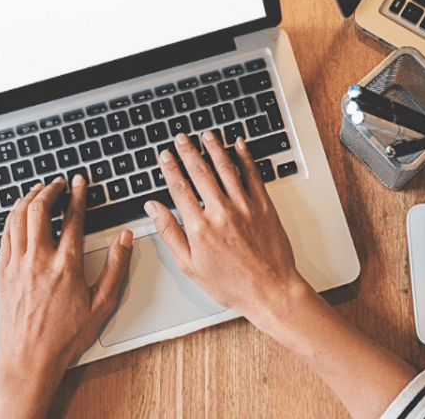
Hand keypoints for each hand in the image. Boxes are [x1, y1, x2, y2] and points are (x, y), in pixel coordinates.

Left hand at [0, 176, 132, 418]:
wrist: (28, 360)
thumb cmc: (64, 338)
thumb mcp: (102, 304)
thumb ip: (115, 267)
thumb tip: (124, 239)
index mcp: (66, 266)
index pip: (73, 218)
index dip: (78, 194)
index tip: (80, 182)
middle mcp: (38, 260)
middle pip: (40, 209)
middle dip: (50, 189)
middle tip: (58, 182)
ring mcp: (16, 265)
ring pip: (18, 218)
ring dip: (28, 198)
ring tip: (38, 190)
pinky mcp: (2, 274)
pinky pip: (5, 235)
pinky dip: (13, 217)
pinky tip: (19, 214)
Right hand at [148, 132, 418, 418]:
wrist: (270, 289)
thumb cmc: (231, 284)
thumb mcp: (190, 265)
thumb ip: (170, 233)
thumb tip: (154, 209)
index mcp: (199, 227)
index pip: (179, 188)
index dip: (170, 168)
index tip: (165, 156)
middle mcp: (221, 211)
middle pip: (200, 171)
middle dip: (188, 151)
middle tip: (181, 138)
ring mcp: (244, 206)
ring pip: (226, 167)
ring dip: (214, 148)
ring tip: (206, 135)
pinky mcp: (264, 205)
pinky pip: (253, 175)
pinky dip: (245, 157)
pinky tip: (240, 146)